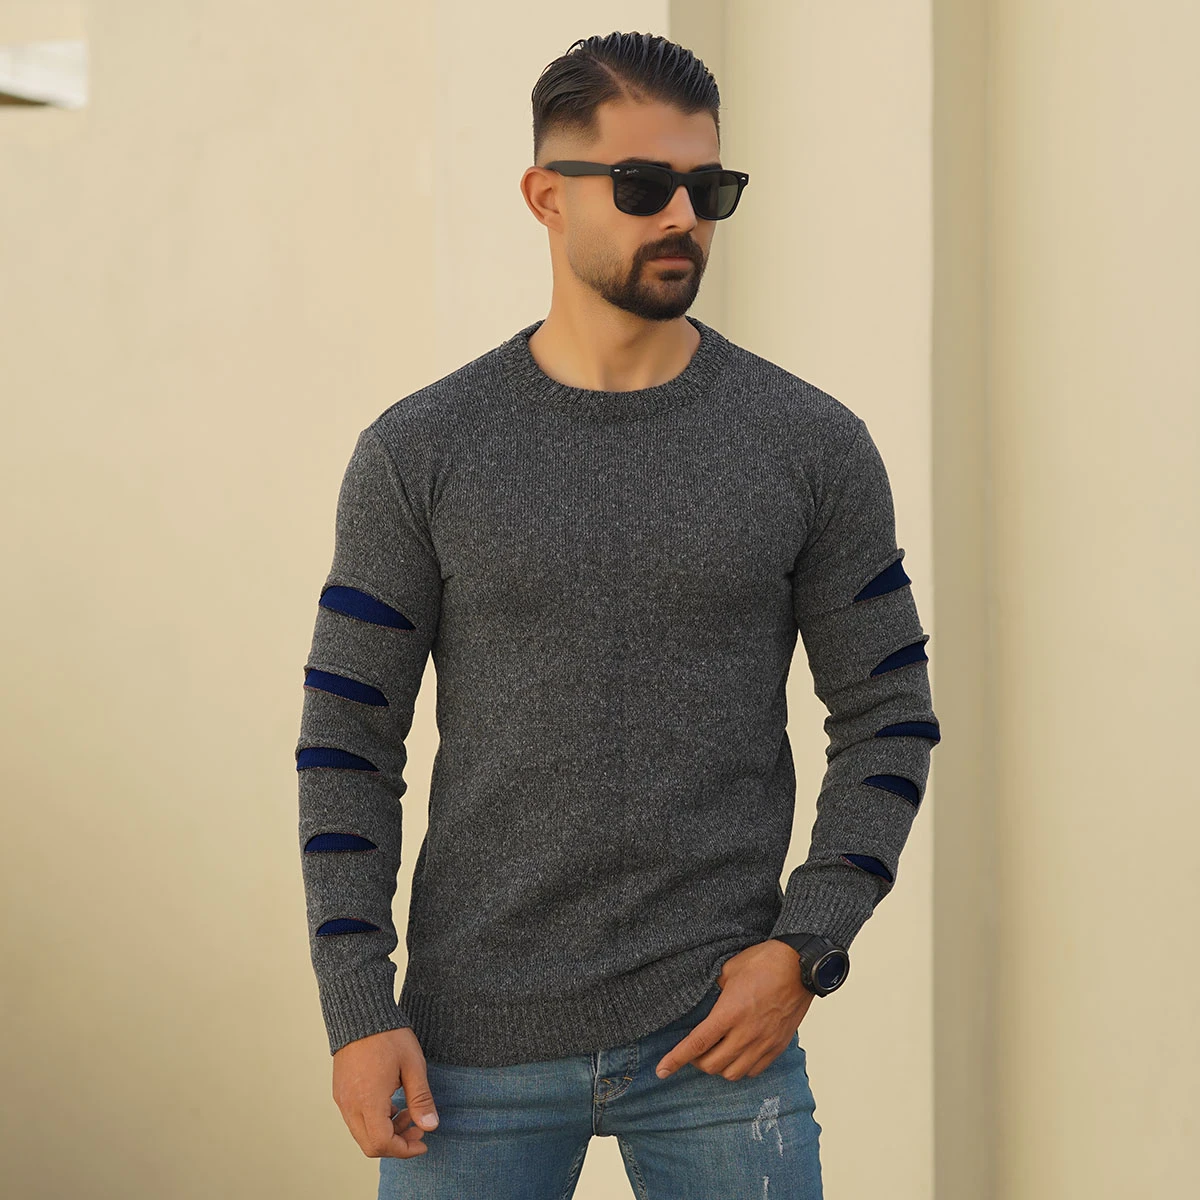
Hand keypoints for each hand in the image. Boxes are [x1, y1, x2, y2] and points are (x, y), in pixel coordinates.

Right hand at [332, 1026, 439, 1158]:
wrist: (360, 1012)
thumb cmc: (388, 1036)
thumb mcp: (413, 1065)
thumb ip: (421, 1099)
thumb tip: (431, 1127)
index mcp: (368, 1101)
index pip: (382, 1143)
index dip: (405, 1149)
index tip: (423, 1141)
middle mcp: (350, 1105)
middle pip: (370, 1145)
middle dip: (397, 1143)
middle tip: (418, 1128)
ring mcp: (342, 1099)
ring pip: (362, 1133)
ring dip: (386, 1131)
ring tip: (409, 1111)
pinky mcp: (340, 1092)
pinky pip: (356, 1119)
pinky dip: (375, 1121)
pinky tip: (392, 1103)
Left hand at [654, 940, 814, 1081]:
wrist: (801, 966)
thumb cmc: (765, 962)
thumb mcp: (729, 969)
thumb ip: (714, 990)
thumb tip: (707, 1000)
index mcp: (730, 1012)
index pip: (697, 1043)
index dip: (676, 1059)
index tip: (661, 1070)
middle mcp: (746, 1033)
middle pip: (712, 1065)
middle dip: (696, 1062)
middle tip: (694, 1051)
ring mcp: (764, 1043)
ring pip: (733, 1073)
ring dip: (719, 1067)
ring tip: (715, 1053)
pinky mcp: (777, 1046)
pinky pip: (754, 1071)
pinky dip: (741, 1068)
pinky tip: (737, 1055)